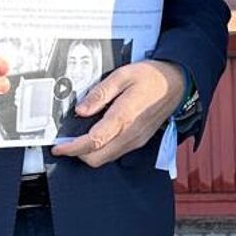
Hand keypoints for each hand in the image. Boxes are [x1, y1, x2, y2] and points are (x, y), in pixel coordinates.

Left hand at [51, 60, 184, 167]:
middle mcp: (130, 134)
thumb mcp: (122, 75)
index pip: (93, 141)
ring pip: (106, 159)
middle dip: (78, 153)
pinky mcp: (138, 141)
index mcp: (124, 117)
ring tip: (78, 139)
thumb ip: (100, 93)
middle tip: (65, 142)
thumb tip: (81, 110)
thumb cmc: (151, 77)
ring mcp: (135, 140)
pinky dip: (101, 150)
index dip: (73, 147)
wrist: (176, 83)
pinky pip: (115, 153)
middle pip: (97, 158)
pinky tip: (96, 136)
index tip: (59, 147)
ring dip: (89, 153)